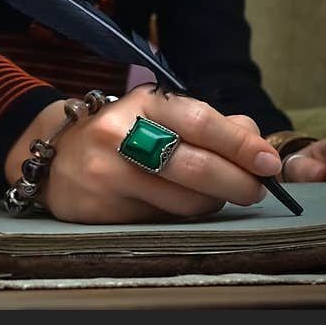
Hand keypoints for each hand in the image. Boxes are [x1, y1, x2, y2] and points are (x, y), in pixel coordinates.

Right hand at [5, 84, 283, 222]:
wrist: (56, 157)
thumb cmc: (122, 133)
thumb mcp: (160, 114)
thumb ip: (211, 123)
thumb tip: (255, 141)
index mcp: (142, 104)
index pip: (200, 121)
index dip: (240, 144)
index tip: (269, 162)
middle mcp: (120, 135)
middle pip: (194, 166)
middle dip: (237, 182)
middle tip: (257, 189)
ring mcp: (107, 174)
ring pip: (182, 201)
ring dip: (213, 202)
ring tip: (217, 195)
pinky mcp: (100, 209)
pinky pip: (161, 220)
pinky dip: (184, 215)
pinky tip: (182, 205)